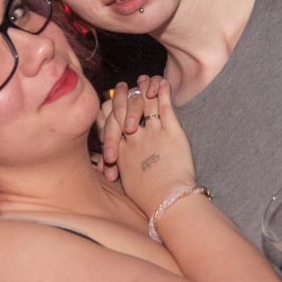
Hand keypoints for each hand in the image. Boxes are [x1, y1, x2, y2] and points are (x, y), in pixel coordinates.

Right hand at [101, 77, 194, 215]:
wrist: (166, 201)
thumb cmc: (146, 199)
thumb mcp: (125, 183)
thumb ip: (119, 169)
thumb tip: (110, 167)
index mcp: (120, 151)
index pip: (109, 121)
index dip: (111, 109)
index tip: (112, 101)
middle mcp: (133, 139)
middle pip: (123, 108)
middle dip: (125, 95)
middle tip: (125, 87)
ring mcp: (153, 134)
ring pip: (145, 104)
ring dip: (145, 90)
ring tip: (147, 79)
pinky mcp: (173, 133)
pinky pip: (166, 107)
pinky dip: (165, 92)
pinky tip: (164, 82)